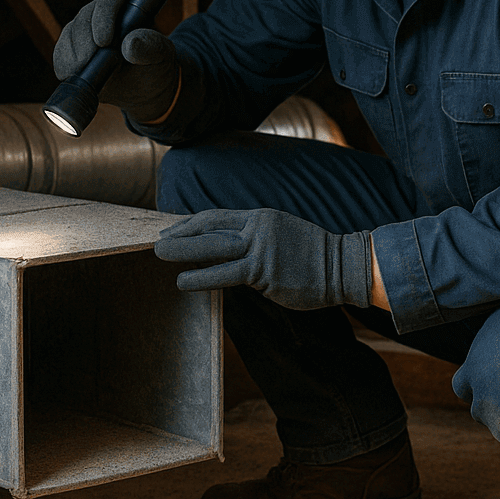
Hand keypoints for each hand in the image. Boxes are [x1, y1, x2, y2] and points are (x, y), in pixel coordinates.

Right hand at [53, 0, 180, 123]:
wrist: (144, 89)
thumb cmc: (155, 67)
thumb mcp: (160, 57)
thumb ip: (149, 47)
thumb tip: (130, 43)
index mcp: (126, 9)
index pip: (109, 1)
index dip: (103, 17)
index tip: (104, 41)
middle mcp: (101, 16)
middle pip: (84, 18)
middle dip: (84, 40)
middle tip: (88, 61)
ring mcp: (84, 33)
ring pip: (69, 34)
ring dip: (72, 53)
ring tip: (82, 70)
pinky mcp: (71, 51)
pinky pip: (60, 53)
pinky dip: (63, 64)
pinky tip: (71, 74)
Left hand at [155, 208, 372, 310]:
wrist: (342, 266)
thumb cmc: (312, 256)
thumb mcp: (281, 234)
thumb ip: (254, 238)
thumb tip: (225, 248)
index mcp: (261, 217)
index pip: (217, 216)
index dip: (191, 223)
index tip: (171, 229)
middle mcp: (258, 229)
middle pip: (210, 228)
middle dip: (181, 234)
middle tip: (157, 241)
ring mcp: (261, 250)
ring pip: (214, 249)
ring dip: (184, 251)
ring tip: (160, 255)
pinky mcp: (265, 273)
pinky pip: (227, 275)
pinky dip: (201, 277)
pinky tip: (184, 281)